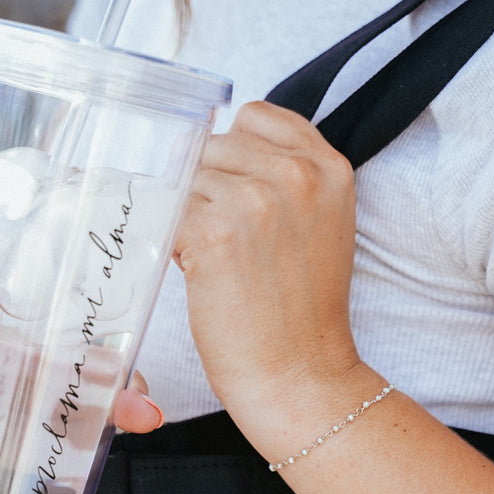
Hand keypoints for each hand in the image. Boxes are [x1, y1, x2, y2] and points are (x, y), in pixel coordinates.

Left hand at [174, 101, 361, 451]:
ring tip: (209, 259)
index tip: (227, 188)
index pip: (255, 116)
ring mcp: (254, 200)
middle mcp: (296, 174)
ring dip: (185, 212)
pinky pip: (164, 210)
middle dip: (205, 186)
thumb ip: (286, 179)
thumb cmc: (303, 314)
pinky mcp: (213, 232)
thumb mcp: (322, 227)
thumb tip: (213, 150)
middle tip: (220, 239)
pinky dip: (166, 237)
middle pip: (213, 144)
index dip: (231, 152)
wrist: (301, 376)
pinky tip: (189, 268)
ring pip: (185, 176)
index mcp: (328, 167)